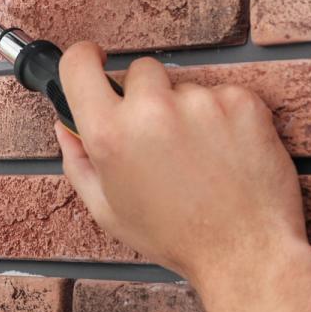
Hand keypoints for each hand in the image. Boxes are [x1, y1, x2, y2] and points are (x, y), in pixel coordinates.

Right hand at [54, 42, 310, 301]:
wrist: (245, 254)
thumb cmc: (175, 237)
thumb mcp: (108, 210)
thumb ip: (78, 162)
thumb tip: (65, 127)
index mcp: (109, 135)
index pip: (79, 64)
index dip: (84, 58)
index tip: (94, 59)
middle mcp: (151, 110)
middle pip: (141, 71)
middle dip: (147, 96)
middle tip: (162, 138)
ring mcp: (200, 102)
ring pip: (186, 87)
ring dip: (189, 111)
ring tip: (202, 158)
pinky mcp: (241, 102)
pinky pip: (224, 95)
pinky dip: (225, 118)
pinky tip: (229, 155)